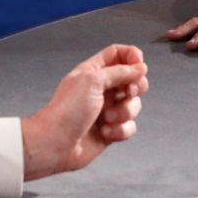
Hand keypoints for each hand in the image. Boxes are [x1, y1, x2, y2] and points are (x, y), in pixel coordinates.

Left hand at [21, 44, 147, 180]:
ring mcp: (108, 109)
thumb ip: (120, 71)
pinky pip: (129, 127)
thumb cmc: (67, 110)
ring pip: (133, 105)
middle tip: (127, 92)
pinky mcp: (111, 130)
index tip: (139, 66)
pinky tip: (105, 132)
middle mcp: (102, 88)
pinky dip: (120, 130)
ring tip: (107, 118)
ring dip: (124, 112)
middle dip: (135, 87)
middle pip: (132, 79)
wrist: (55, 144)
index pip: (119, 54)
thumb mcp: (93, 81)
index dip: (132, 57)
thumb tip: (141, 67)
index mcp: (94, 71)